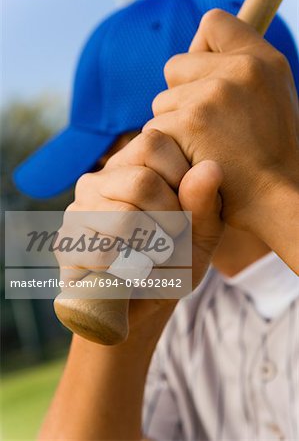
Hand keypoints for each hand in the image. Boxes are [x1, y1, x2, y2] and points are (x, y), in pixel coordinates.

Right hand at [56, 130, 223, 338]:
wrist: (144, 303)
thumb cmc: (175, 259)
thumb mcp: (202, 232)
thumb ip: (206, 203)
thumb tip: (210, 167)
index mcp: (130, 166)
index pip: (154, 141)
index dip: (181, 177)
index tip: (186, 207)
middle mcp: (99, 180)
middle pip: (142, 182)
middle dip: (170, 219)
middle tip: (171, 240)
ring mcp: (78, 210)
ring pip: (125, 218)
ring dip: (151, 249)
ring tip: (151, 257)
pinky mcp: (67, 244)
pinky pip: (105, 253)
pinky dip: (129, 270)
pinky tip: (128, 271)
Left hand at [144, 10, 298, 231]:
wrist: (272, 200)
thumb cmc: (268, 155)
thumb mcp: (270, 99)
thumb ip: (239, 70)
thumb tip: (199, 46)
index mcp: (262, 61)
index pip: (213, 24)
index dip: (201, 49)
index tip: (203, 76)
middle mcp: (239, 70)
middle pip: (175, 66)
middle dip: (181, 97)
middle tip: (207, 129)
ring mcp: (213, 96)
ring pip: (161, 103)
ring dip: (173, 126)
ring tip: (204, 150)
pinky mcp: (189, 124)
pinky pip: (155, 130)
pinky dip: (167, 150)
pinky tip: (191, 163)